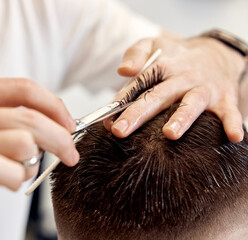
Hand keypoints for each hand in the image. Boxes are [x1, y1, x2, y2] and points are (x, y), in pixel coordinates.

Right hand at [0, 78, 77, 226]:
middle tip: (70, 154)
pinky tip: (10, 181)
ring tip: (24, 169)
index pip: (25, 89)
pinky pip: (2, 169)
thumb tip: (46, 120)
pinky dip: (16, 178)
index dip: (56, 105)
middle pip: (32, 118)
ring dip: (35, 161)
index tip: (69, 123)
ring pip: (22, 143)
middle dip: (61, 138)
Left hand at [104, 36, 245, 141]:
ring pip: (192, 103)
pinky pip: (230, 112)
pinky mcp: (224, 98)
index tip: (106, 119)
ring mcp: (203, 88)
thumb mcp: (154, 45)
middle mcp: (182, 77)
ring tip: (169, 134)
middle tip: (120, 131)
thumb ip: (136, 54)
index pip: (138, 83)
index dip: (121, 101)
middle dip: (138, 113)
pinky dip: (232, 123)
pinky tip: (233, 137)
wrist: (214, 52)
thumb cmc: (176, 55)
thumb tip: (122, 70)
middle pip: (158, 96)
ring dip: (181, 118)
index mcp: (162, 65)